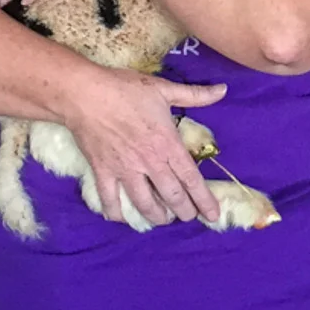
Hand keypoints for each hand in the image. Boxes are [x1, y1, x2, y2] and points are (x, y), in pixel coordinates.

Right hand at [60, 70, 225, 225]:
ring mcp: (124, 170)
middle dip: (183, 211)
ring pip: (143, 202)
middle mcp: (149, 162)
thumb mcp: (165, 89)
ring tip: (163, 220)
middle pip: (171, 195)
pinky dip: (116, 212)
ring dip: (155, 215)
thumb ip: (195, 95)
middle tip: (189, 218)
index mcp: (167, 144)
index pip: (191, 178)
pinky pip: (109, 199)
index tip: (213, 215)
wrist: (85, 95)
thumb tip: (224, 90)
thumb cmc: (126, 90)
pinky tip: (121, 219)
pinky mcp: (102, 172)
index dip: (204, 199)